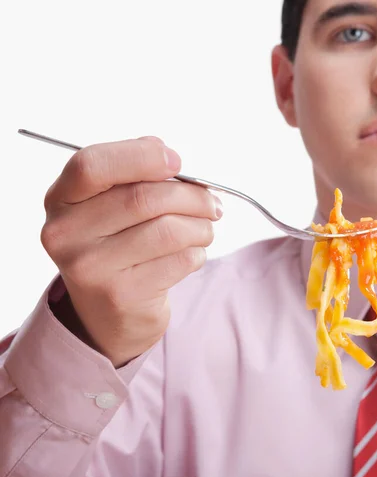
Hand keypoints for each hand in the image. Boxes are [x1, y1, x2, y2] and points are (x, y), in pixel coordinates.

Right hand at [41, 137, 222, 365]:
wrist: (107, 316)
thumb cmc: (115, 248)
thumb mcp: (107, 207)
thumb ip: (130, 175)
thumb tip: (167, 154)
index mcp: (60, 200)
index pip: (92, 165)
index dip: (141, 157)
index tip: (176, 162)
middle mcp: (66, 235)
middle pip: (143, 198)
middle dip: (191, 196)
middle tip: (211, 203)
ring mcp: (91, 269)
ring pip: (168, 231)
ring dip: (200, 226)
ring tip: (205, 229)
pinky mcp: (122, 295)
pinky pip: (179, 260)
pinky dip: (197, 253)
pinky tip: (191, 254)